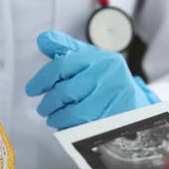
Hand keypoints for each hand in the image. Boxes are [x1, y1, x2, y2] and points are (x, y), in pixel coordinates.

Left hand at [25, 31, 158, 128]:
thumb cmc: (106, 80)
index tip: (32, 90)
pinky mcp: (115, 120)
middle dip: (48, 103)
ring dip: (57, 118)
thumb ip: (66, 48)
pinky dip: (70, 128)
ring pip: (73, 112)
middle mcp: (109, 76)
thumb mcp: (90, 59)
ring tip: (54, 117)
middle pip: (65, 91)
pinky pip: (84, 128)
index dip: (42, 79)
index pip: (62, 65)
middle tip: (43, 108)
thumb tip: (42, 39)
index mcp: (101, 59)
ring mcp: (114, 99)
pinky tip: (67, 125)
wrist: (136, 103)